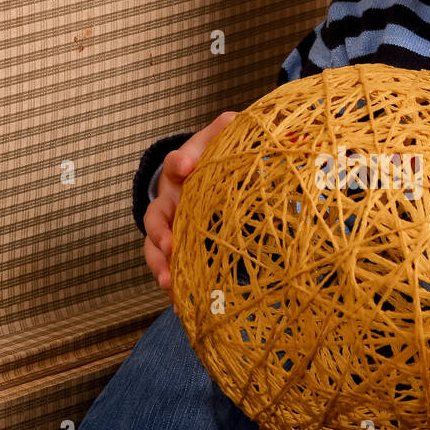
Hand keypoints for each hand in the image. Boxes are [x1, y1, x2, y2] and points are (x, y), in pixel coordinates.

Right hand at [143, 111, 237, 302]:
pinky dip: (172, 286)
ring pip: (154, 245)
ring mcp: (168, 224)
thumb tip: (275, 123)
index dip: (182, 163)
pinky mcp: (173, 247)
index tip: (187, 170)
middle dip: (161, 231)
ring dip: (160, 263)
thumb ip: (238, 129)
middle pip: (157, 214)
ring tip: (169, 283)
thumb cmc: (219, 154)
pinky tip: (179, 306)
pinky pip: (166, 267)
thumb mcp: (228, 135)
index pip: (178, 161)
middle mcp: (170, 196)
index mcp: (184, 167)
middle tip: (170, 244)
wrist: (205, 175)